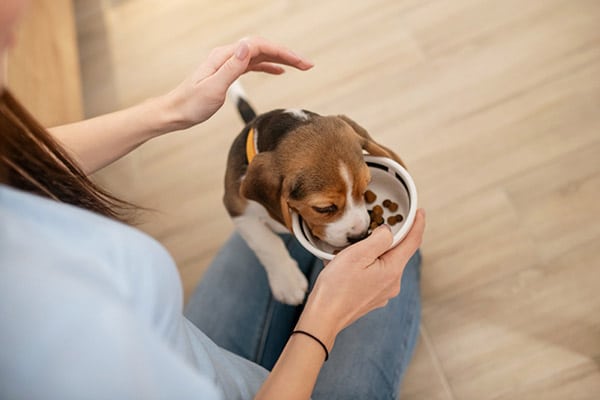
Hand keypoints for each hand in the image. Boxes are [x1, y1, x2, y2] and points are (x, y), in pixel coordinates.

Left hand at [163, 37, 313, 129]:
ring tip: (300, 66)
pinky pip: (253, 64)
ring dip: (281, 59)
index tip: (301, 63)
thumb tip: (247, 46)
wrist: (175, 112)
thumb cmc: (191, 104)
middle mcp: (227, 56)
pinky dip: (268, 66)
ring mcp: (228, 63)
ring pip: (260, 55)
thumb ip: (231, 67)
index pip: (259, 46)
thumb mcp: (213, 88)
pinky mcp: (228, 72)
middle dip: (287, 54)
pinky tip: (279, 71)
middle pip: (263, 48)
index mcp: (224, 56)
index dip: (282, 52)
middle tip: (308, 65)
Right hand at [296, 209, 425, 348]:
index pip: (413, 242)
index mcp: (392, 270)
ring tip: (350, 250)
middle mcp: (392, 283)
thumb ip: (379, 239)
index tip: (420, 212)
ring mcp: (383, 293)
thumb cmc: (337, 286)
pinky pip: (373, 275)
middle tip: (373, 226)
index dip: (418, 225)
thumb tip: (388, 232)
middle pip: (397, 253)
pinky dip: (364, 266)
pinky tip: (346, 266)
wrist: (323, 316)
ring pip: (383, 264)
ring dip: (371, 253)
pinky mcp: (372, 298)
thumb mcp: (357, 254)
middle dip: (387, 239)